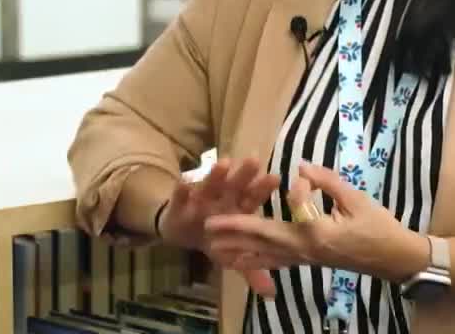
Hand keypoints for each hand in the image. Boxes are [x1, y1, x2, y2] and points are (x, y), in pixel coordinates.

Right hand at [157, 157, 279, 297]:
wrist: (181, 231)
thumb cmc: (214, 238)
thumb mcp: (231, 256)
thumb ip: (250, 270)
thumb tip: (271, 293)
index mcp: (238, 210)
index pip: (253, 198)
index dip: (263, 189)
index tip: (275, 178)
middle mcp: (222, 199)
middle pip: (235, 186)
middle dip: (244, 174)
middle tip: (254, 161)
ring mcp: (201, 198)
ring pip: (210, 185)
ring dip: (216, 176)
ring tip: (224, 164)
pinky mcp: (180, 201)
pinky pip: (180, 194)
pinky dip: (182, 189)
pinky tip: (185, 180)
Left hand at [204, 162, 428, 287]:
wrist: (394, 258)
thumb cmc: (378, 226)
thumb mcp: (355, 199)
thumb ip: (326, 181)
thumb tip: (301, 167)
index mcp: (316, 233)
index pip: (290, 210)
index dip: (296, 189)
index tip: (304, 175)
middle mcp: (305, 250)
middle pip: (263, 240)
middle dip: (235, 231)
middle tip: (207, 225)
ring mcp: (305, 259)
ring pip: (265, 254)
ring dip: (238, 249)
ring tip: (213, 247)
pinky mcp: (308, 261)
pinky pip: (276, 262)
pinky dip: (256, 260)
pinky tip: (242, 260)